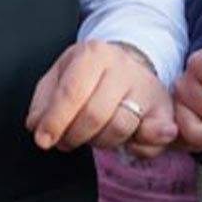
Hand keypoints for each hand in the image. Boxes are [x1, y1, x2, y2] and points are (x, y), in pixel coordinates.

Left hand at [24, 40, 175, 155]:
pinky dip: (137, 148)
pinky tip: (128, 141)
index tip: (43, 140)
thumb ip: (43, 102)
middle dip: (75, 136)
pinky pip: (150, 140)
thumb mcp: (59, 77)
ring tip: (94, 134)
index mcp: (93, 54)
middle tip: (66, 140)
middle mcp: (123, 67)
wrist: (128, 67)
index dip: (55, 121)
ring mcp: (146, 88)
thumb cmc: (88, 75)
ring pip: (120, 129)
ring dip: (101, 142)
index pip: (71, 92)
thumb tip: (36, 126)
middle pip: (95, 115)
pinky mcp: (165, 110)